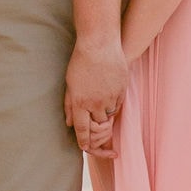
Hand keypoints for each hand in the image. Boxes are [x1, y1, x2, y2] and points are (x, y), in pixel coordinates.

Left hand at [65, 33, 123, 156]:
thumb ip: (70, 105)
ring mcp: (110, 97)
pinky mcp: (121, 90)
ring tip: (101, 97)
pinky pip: (118, 104)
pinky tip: (109, 88)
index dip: (84, 142)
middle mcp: (95, 103)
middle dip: (97, 127)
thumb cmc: (81, 61)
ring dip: (105, 112)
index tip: (86, 147)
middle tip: (96, 119)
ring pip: (109, 115)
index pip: (82, 131)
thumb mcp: (70, 83)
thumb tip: (69, 123)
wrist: (99, 43)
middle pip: (98, 126)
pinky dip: (113, 102)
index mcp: (80, 103)